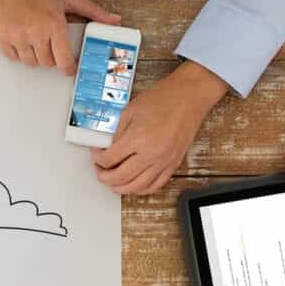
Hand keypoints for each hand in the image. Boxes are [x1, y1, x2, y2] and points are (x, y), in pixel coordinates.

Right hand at [0, 0, 120, 72]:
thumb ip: (93, 11)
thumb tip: (114, 20)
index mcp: (54, 24)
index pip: (63, 60)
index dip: (69, 68)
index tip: (70, 68)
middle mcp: (35, 32)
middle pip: (47, 63)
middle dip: (52, 58)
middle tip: (52, 45)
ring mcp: (17, 35)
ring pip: (29, 62)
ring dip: (36, 56)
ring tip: (37, 40)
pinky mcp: (2, 35)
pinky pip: (12, 57)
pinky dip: (19, 53)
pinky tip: (23, 40)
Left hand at [93, 61, 226, 195]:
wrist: (189, 96)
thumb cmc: (164, 98)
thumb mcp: (130, 111)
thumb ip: (117, 133)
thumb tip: (108, 149)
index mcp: (137, 139)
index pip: (109, 159)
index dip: (97, 159)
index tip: (96, 154)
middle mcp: (151, 154)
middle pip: (120, 178)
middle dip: (104, 176)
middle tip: (100, 170)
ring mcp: (164, 162)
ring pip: (136, 187)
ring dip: (120, 188)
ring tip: (112, 181)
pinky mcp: (173, 164)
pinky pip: (155, 186)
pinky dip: (141, 189)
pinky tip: (133, 184)